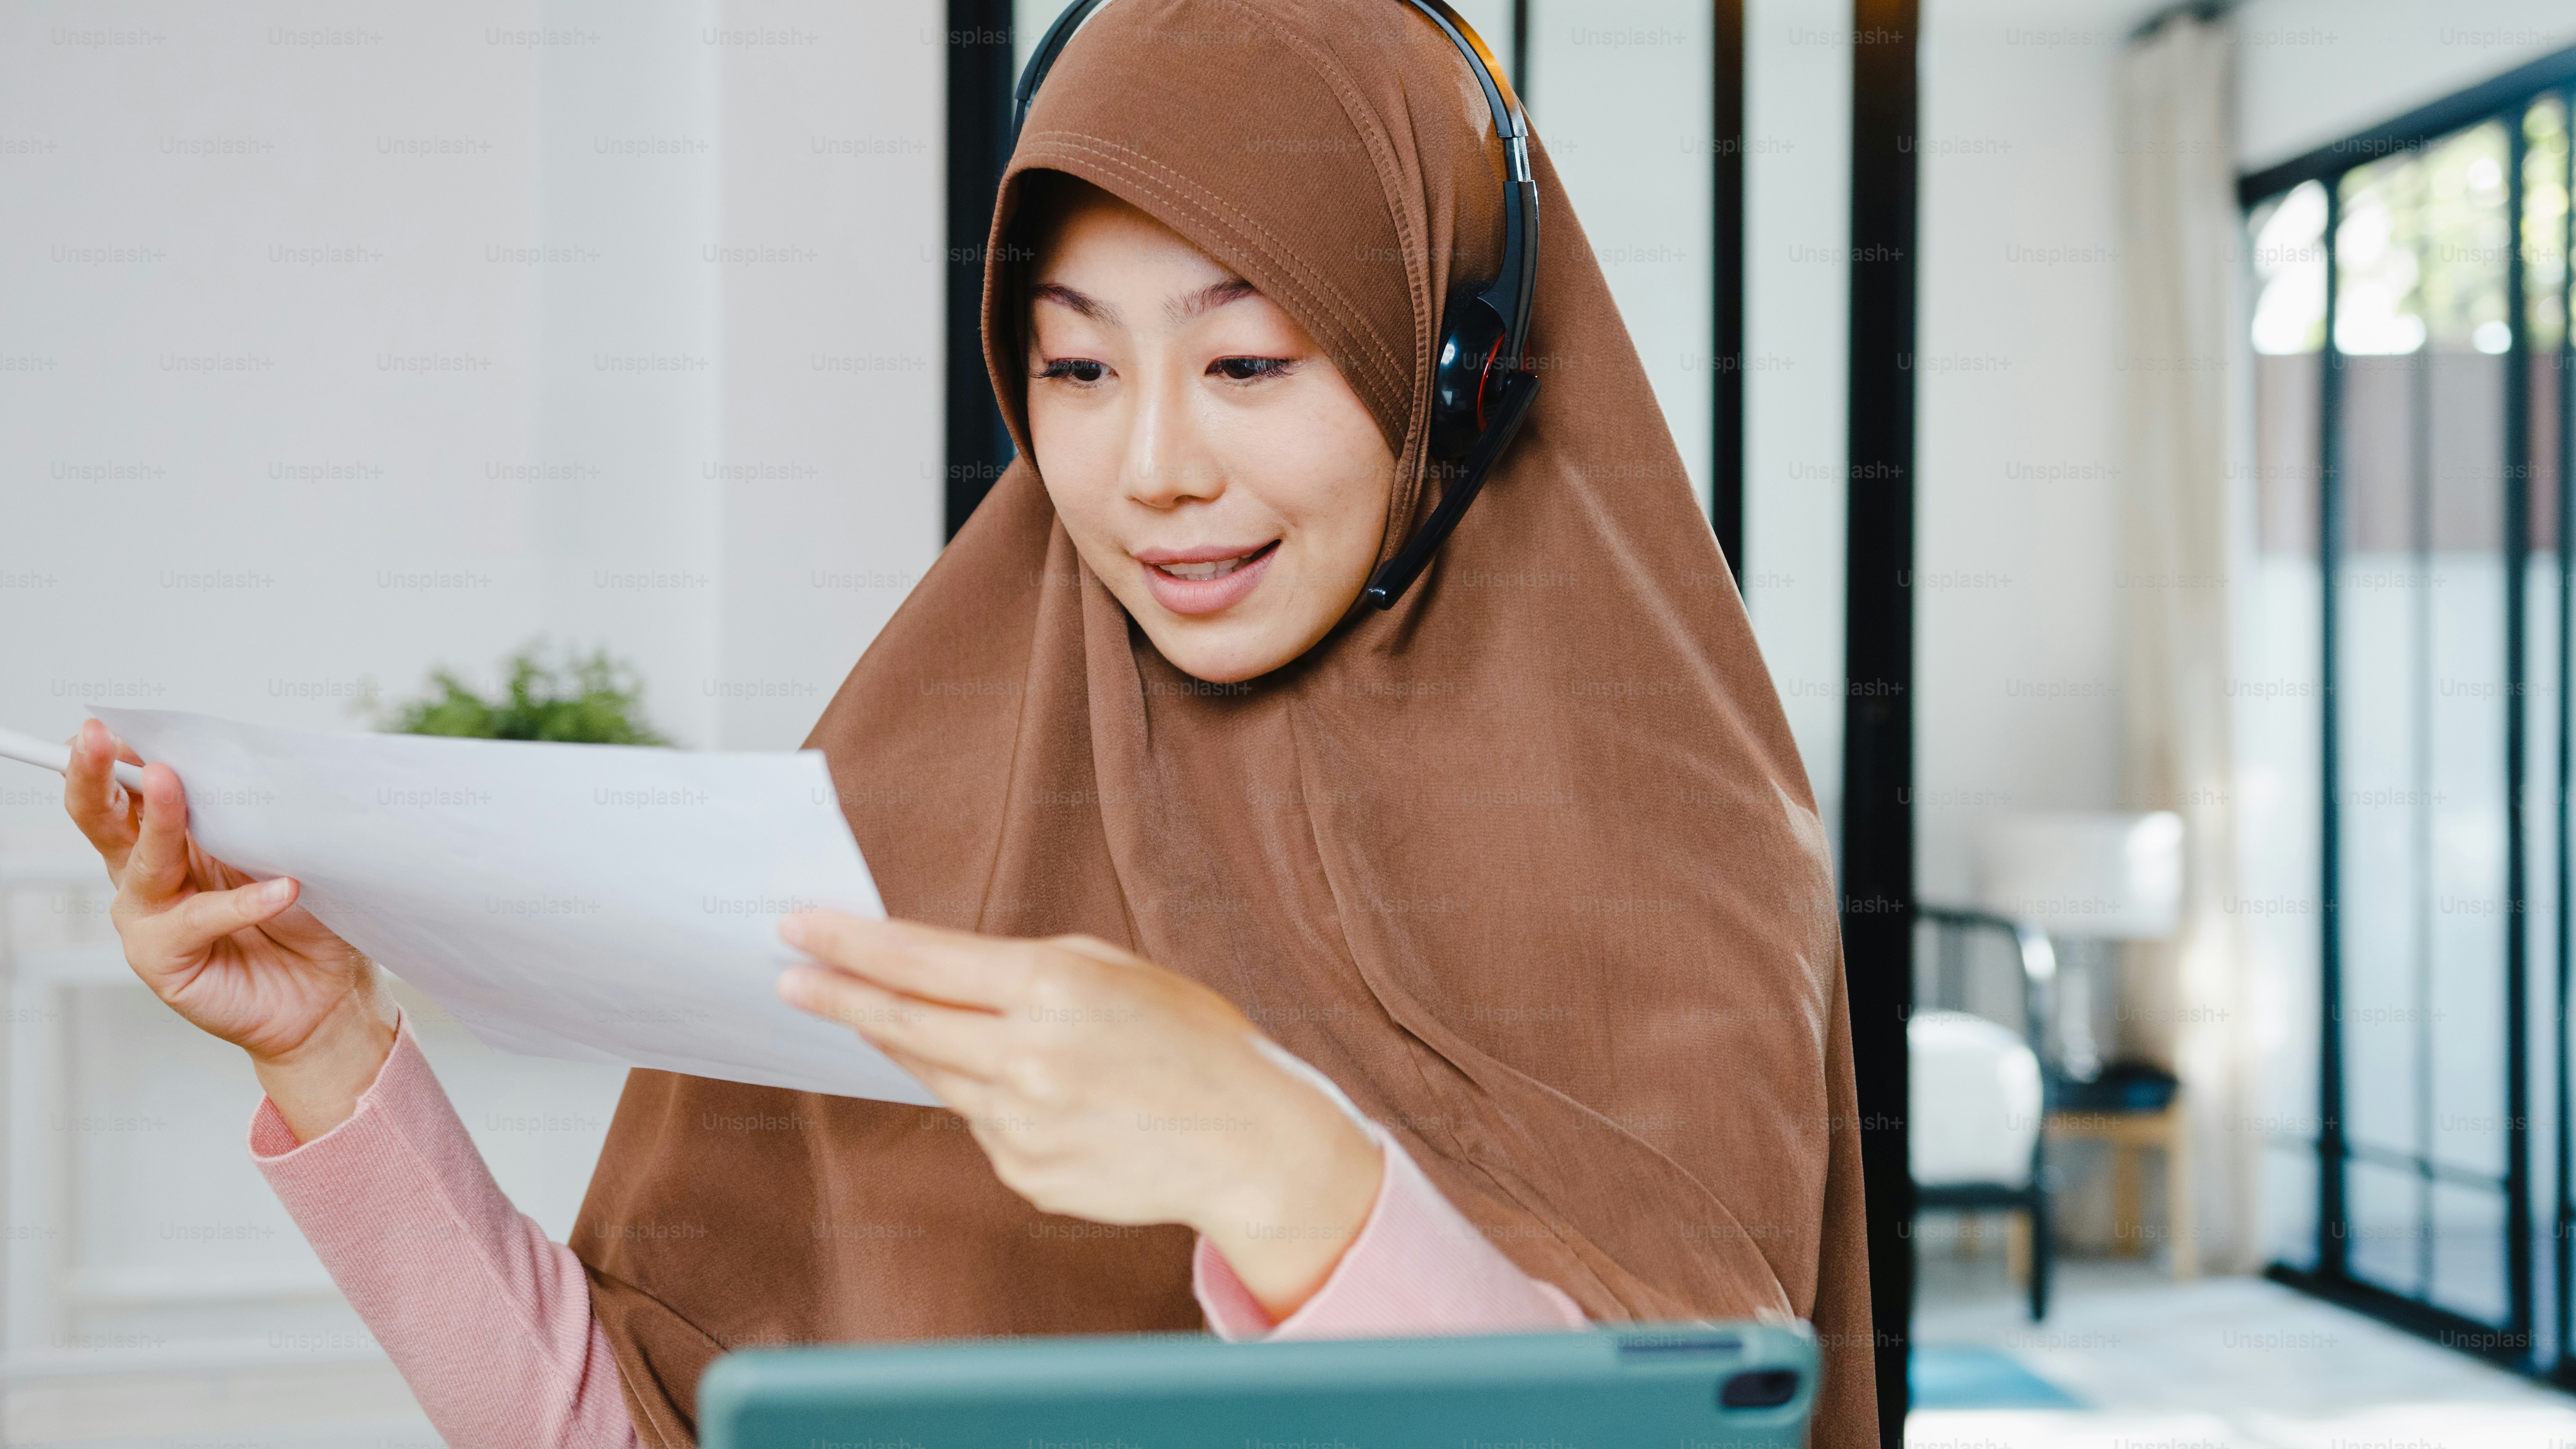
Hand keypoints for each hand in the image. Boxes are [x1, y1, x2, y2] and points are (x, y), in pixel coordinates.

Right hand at [63, 718, 395, 1141]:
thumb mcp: (282, 847)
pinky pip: (198, 920)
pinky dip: (242, 902)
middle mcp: (148, 872)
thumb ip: (252, 811)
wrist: (328, 990)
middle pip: (105, 817)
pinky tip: (283, 888)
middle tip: (100, 738)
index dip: (117, 753)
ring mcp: (150, 917)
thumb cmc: (306, 915)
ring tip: (173, 781)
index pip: (131, 787)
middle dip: (98, 773)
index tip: (109, 719)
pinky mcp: (163, 959)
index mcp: (172, 836)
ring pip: (142, 860)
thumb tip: (245, 759)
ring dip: (159, 818)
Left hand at [777, 913, 1383, 1320]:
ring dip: (920, 1048)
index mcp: (1052, 989)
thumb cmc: (1190, 1042)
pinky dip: (993, 1101)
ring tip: (944, 1031)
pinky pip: (982, 1125)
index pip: (921, 961)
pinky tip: (1046, 1095)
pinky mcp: (1025, 1174)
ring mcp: (1022, 1125)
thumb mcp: (1114, 970)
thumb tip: (931, 973)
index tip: (798, 930)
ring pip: (938, 1076)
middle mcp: (1027, 1058)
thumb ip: (1023, 969)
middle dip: (839, 997)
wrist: (1247, 1143)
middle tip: (790, 980)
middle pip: (903, 1024)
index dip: (851, 945)